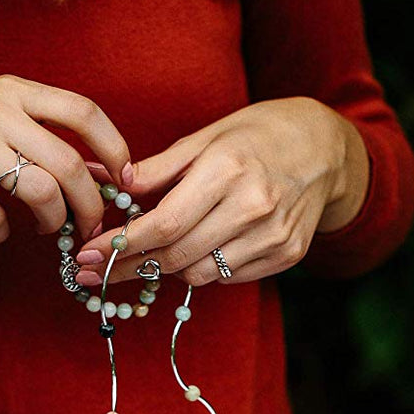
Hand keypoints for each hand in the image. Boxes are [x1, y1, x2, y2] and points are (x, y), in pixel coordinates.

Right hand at [0, 76, 131, 279]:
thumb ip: (36, 135)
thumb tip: (97, 172)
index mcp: (10, 90)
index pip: (83, 110)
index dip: (114, 148)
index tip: (125, 181)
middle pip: (69, 163)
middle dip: (90, 205)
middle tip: (91, 226)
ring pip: (40, 191)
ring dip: (52, 221)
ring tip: (45, 230)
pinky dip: (1, 232)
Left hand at [69, 97, 367, 287]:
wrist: (325, 148)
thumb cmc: (259, 135)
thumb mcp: (207, 137)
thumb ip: (160, 168)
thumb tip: (113, 186)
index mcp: (228, 170)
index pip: (166, 223)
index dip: (122, 245)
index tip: (88, 256)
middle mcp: (254, 207)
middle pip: (178, 256)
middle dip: (131, 266)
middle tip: (100, 269)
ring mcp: (274, 236)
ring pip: (201, 274)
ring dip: (167, 269)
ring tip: (150, 254)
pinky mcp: (288, 255)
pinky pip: (228, 277)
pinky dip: (204, 269)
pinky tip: (197, 249)